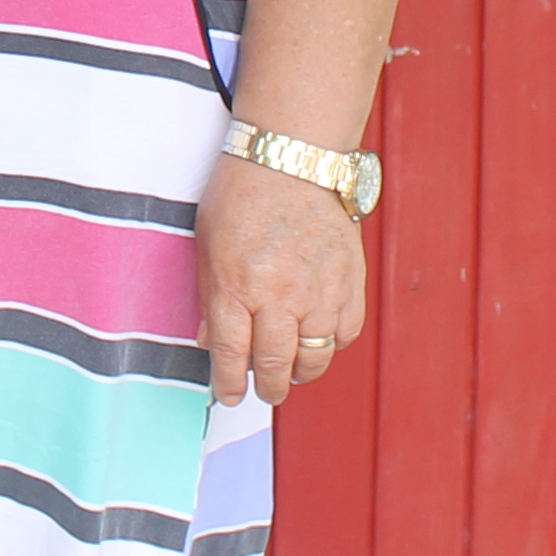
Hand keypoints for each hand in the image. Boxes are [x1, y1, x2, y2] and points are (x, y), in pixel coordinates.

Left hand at [197, 156, 366, 406]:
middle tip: (264, 390)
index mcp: (236, 287)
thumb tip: (211, 341)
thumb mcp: (207, 246)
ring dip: (301, 371)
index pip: (231, 356)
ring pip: (315, 356)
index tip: (229, 396)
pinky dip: (332, 342)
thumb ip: (210, 297)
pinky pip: (345, 332)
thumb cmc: (241, 196)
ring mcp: (319, 291)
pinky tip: (319, 337)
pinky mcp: (349, 281)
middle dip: (268, 387)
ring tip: (292, 370)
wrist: (290, 159)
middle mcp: (279, 295)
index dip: (229, 385)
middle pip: (275, 364)